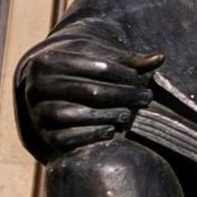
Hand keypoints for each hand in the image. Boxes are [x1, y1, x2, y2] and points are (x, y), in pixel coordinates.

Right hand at [17, 39, 162, 153]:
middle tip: (145, 98)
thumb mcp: (100, 58)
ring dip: (109, 115)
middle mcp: (36, 86)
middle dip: (123, 95)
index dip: (124, 74)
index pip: (97, 66)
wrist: (52, 93)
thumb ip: (130, 61)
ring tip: (129, 114)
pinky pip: (68, 138)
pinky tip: (111, 129)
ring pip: (77, 115)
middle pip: (90, 91)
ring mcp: (37, 112)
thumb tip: (160, 58)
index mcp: (48, 61)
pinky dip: (92, 134)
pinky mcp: (43, 135)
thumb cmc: (82, 71)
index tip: (141, 80)